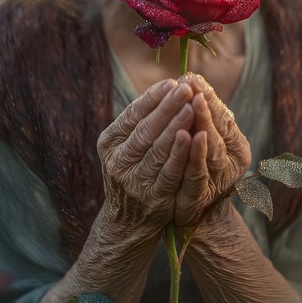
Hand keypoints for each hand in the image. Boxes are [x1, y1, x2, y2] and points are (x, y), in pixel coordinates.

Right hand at [97, 79, 194, 229]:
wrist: (129, 220)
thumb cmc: (134, 171)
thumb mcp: (126, 146)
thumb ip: (141, 122)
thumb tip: (169, 86)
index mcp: (109, 143)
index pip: (132, 115)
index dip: (153, 98)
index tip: (172, 82)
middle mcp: (117, 162)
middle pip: (145, 130)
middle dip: (167, 107)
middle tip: (186, 89)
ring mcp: (134, 182)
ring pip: (157, 149)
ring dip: (176, 126)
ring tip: (191, 106)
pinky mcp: (154, 198)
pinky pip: (170, 172)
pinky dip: (181, 154)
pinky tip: (192, 137)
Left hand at [173, 74, 250, 228]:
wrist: (195, 219)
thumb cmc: (199, 170)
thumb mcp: (207, 142)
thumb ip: (203, 117)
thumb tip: (189, 79)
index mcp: (237, 146)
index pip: (224, 115)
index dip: (209, 95)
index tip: (193, 76)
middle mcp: (233, 162)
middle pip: (221, 128)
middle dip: (206, 104)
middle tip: (192, 83)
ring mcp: (218, 180)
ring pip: (212, 148)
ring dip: (203, 123)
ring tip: (194, 100)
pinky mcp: (199, 197)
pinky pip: (198, 173)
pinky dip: (194, 154)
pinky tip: (188, 136)